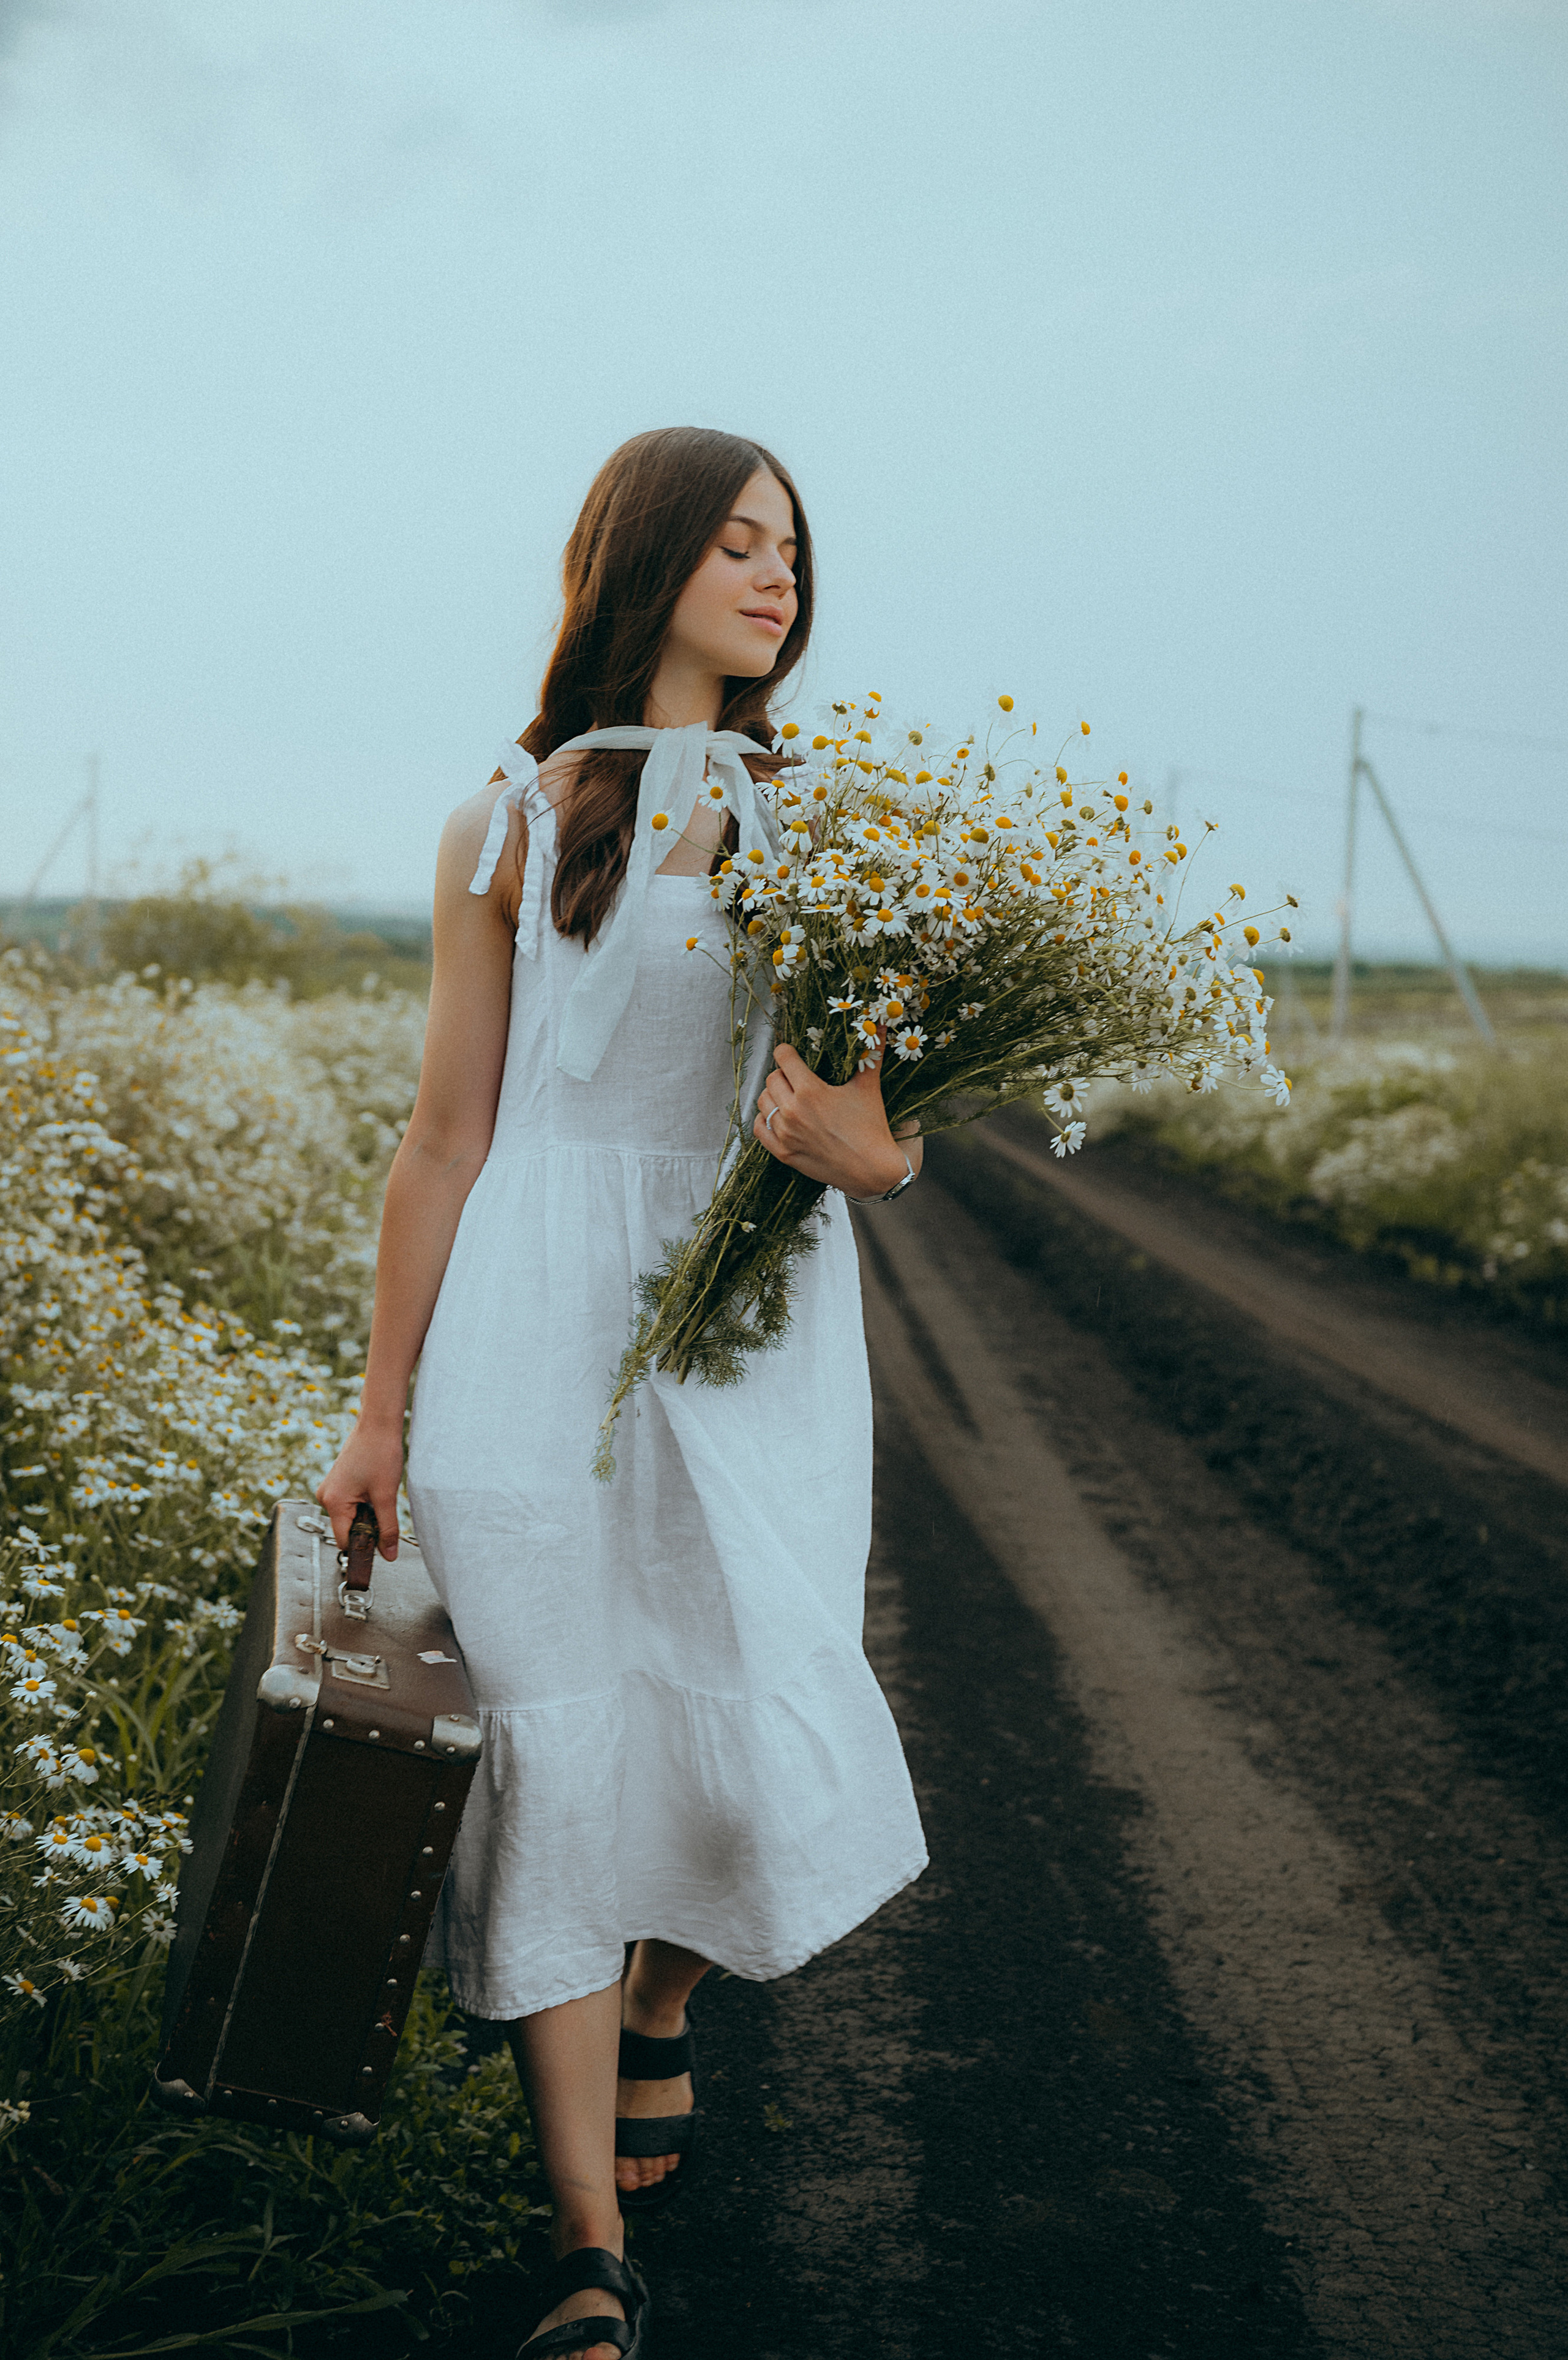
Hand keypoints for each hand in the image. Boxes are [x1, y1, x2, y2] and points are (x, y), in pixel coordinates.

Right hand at [317, 1419, 403, 1560]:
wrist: (378, 1424)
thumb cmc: (380, 1453)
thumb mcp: (387, 1496)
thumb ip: (388, 1528)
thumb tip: (389, 1555)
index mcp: (333, 1502)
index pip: (344, 1541)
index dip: (363, 1545)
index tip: (381, 1544)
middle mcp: (325, 1496)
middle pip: (346, 1528)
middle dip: (366, 1527)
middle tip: (385, 1509)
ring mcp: (329, 1488)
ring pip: (349, 1516)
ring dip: (367, 1514)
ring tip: (380, 1493)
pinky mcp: (337, 1482)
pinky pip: (349, 1503)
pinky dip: (364, 1503)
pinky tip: (375, 1488)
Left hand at [753, 1037, 923, 1197]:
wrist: (873, 1170)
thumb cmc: (872, 1127)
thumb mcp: (869, 1087)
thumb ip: (871, 1053)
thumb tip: (881, 1024)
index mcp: (811, 1091)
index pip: (783, 1058)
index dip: (787, 1052)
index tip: (793, 1054)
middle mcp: (793, 1111)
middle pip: (771, 1078)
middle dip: (783, 1074)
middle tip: (797, 1078)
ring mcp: (785, 1134)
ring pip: (762, 1101)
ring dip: (772, 1096)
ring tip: (788, 1096)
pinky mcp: (783, 1153)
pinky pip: (759, 1128)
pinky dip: (765, 1119)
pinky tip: (778, 1117)